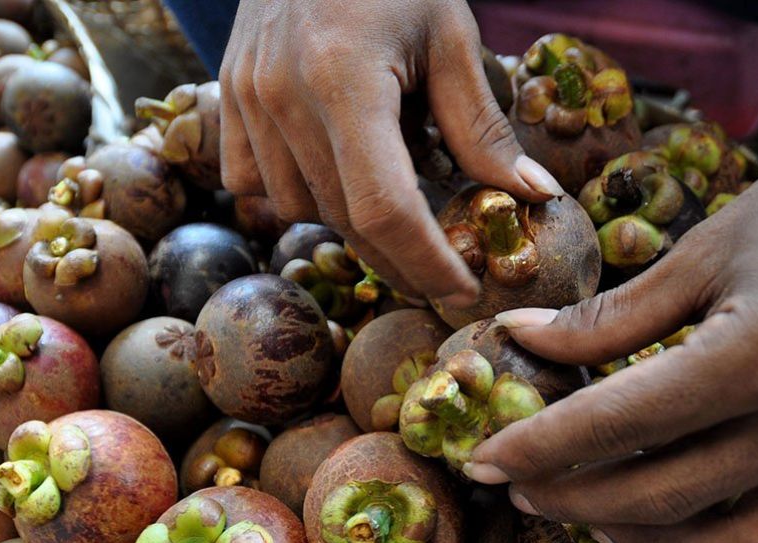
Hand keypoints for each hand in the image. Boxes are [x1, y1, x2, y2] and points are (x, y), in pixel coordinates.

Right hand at [218, 0, 561, 306]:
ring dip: (348, 218)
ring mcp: (245, 99)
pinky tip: (329, 170)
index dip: (426, 261)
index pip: (385, 207)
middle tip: (441, 275)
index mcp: (344, 78)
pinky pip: (252, 183)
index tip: (461, 292)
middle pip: (344, 217)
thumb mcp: (450, 35)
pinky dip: (295, 193)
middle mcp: (282, 97)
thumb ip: (481, 125)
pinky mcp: (226, 97)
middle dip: (398, 258)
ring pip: (298, 208)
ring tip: (388, 192)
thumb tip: (530, 195)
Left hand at [464, 114, 757, 542]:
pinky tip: (685, 521)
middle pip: (666, 497)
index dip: (538, 447)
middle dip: (575, 502)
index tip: (482, 461)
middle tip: (520, 490)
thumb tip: (521, 337)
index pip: (618, 423)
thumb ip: (613, 313)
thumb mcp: (713, 246)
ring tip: (593, 516)